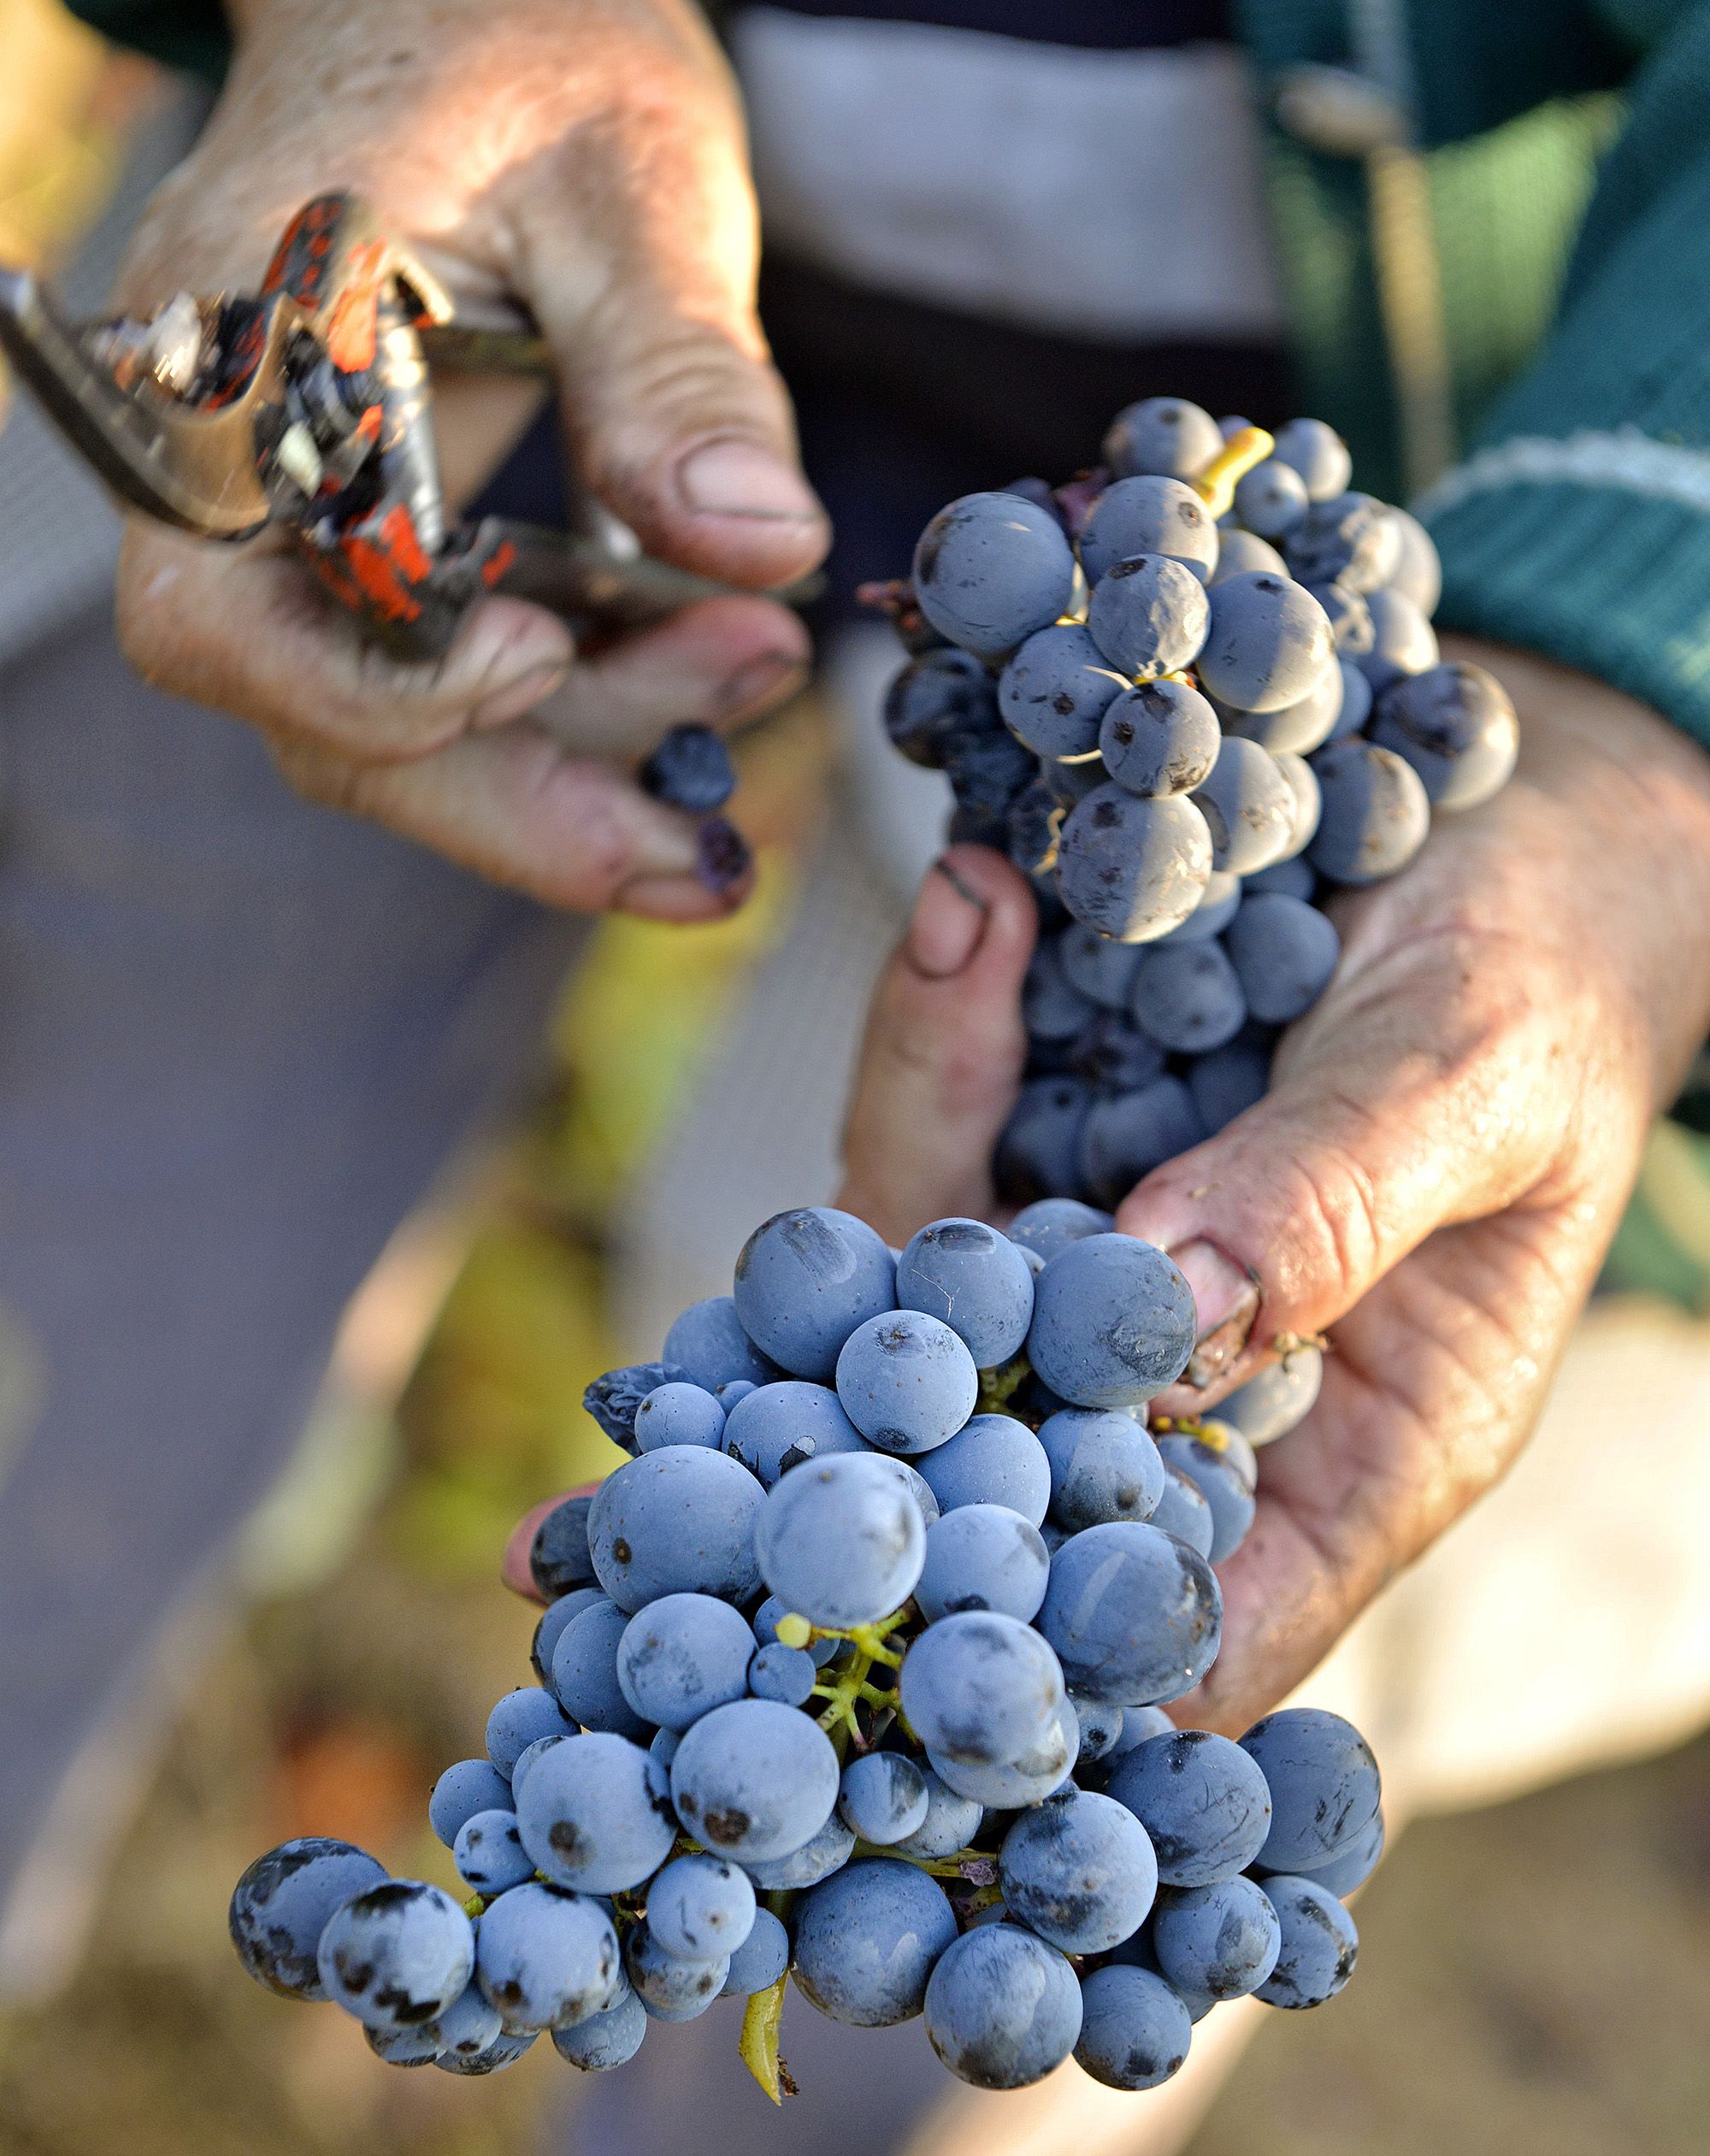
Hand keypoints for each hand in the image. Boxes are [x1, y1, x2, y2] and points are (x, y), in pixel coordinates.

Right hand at [110, 0, 826, 916]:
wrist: (471, 5)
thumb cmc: (527, 41)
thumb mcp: (630, 179)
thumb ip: (678, 365)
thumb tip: (763, 547)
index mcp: (239, 360)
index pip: (229, 618)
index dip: (388, 688)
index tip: (557, 654)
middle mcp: (236, 466)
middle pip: (320, 722)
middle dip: (523, 804)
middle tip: (705, 854)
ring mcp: (300, 517)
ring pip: (398, 724)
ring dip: (582, 757)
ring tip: (754, 675)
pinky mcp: (379, 543)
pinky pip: (451, 673)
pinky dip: (580, 709)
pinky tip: (707, 679)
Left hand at [839, 643, 1709, 1730]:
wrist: (1520, 846)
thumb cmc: (1552, 989)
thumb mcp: (1485, 1085)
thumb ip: (1335, 1201)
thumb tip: (1154, 1310)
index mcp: (1344, 1456)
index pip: (1172, 1632)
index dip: (1021, 1667)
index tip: (855, 1641)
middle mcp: (1192, 1392)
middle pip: (992, 1478)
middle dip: (836, 1459)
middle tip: (645, 1472)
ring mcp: (1099, 1265)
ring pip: (935, 1296)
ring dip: (912, 1138)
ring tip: (965, 939)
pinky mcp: (1047, 1145)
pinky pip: (947, 1136)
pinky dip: (945, 1033)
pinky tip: (972, 907)